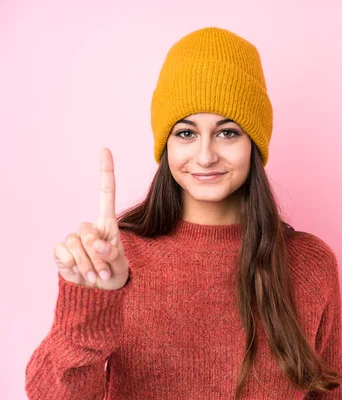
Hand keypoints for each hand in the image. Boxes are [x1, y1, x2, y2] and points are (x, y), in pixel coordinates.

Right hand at [53, 148, 129, 290]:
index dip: (105, 171)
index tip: (104, 149)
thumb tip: (96, 245)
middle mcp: (89, 228)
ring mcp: (73, 239)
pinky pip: (64, 254)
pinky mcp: (61, 252)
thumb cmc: (114, 273)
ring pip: (75, 245)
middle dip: (98, 256)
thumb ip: (111, 253)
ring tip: (96, 277)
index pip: (105, 193)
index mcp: (107, 224)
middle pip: (87, 231)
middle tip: (104, 272)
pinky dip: (74, 268)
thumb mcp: (120, 265)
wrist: (99, 292)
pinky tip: (80, 275)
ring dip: (88, 265)